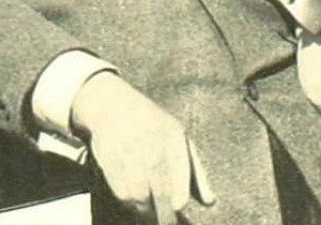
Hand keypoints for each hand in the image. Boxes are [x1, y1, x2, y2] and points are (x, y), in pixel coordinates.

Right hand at [71, 73, 215, 223]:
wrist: (113, 107)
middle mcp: (152, 146)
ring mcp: (130, 154)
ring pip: (140, 198)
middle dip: (164, 215)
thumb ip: (196, 172)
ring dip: (145, 210)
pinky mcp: (110, 162)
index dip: (178, 201)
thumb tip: (210, 202)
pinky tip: (135, 197)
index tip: (177, 206)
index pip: (180, 180)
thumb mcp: (180, 139)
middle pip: (161, 194)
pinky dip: (129, 201)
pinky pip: (122, 194)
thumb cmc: (154, 127)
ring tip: (149, 210)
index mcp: (174, 139)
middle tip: (166, 221)